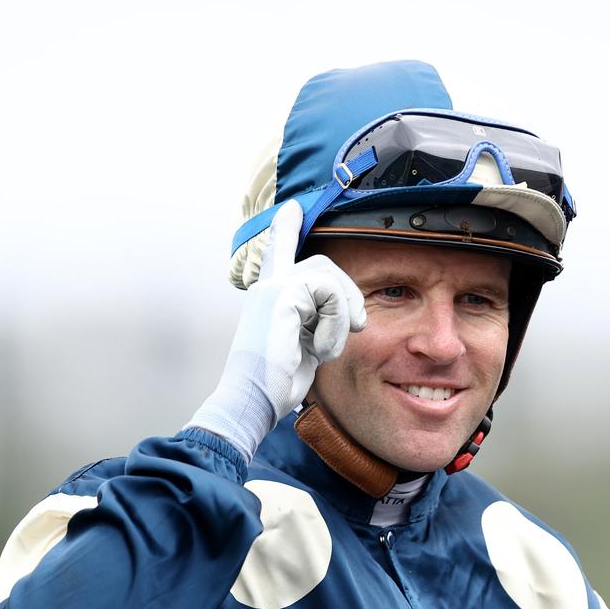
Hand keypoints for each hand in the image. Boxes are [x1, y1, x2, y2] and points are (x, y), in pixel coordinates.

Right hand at [187, 200, 366, 458]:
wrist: (252, 400)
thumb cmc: (275, 384)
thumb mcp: (302, 348)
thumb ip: (316, 324)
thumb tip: (349, 316)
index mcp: (271, 298)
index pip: (279, 253)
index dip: (285, 229)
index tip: (291, 208)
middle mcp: (268, 287)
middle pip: (323, 265)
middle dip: (348, 294)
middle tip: (357, 325)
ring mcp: (273, 287)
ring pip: (329, 276)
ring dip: (342, 314)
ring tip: (328, 346)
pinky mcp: (281, 294)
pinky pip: (329, 293)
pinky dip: (335, 323)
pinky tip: (320, 347)